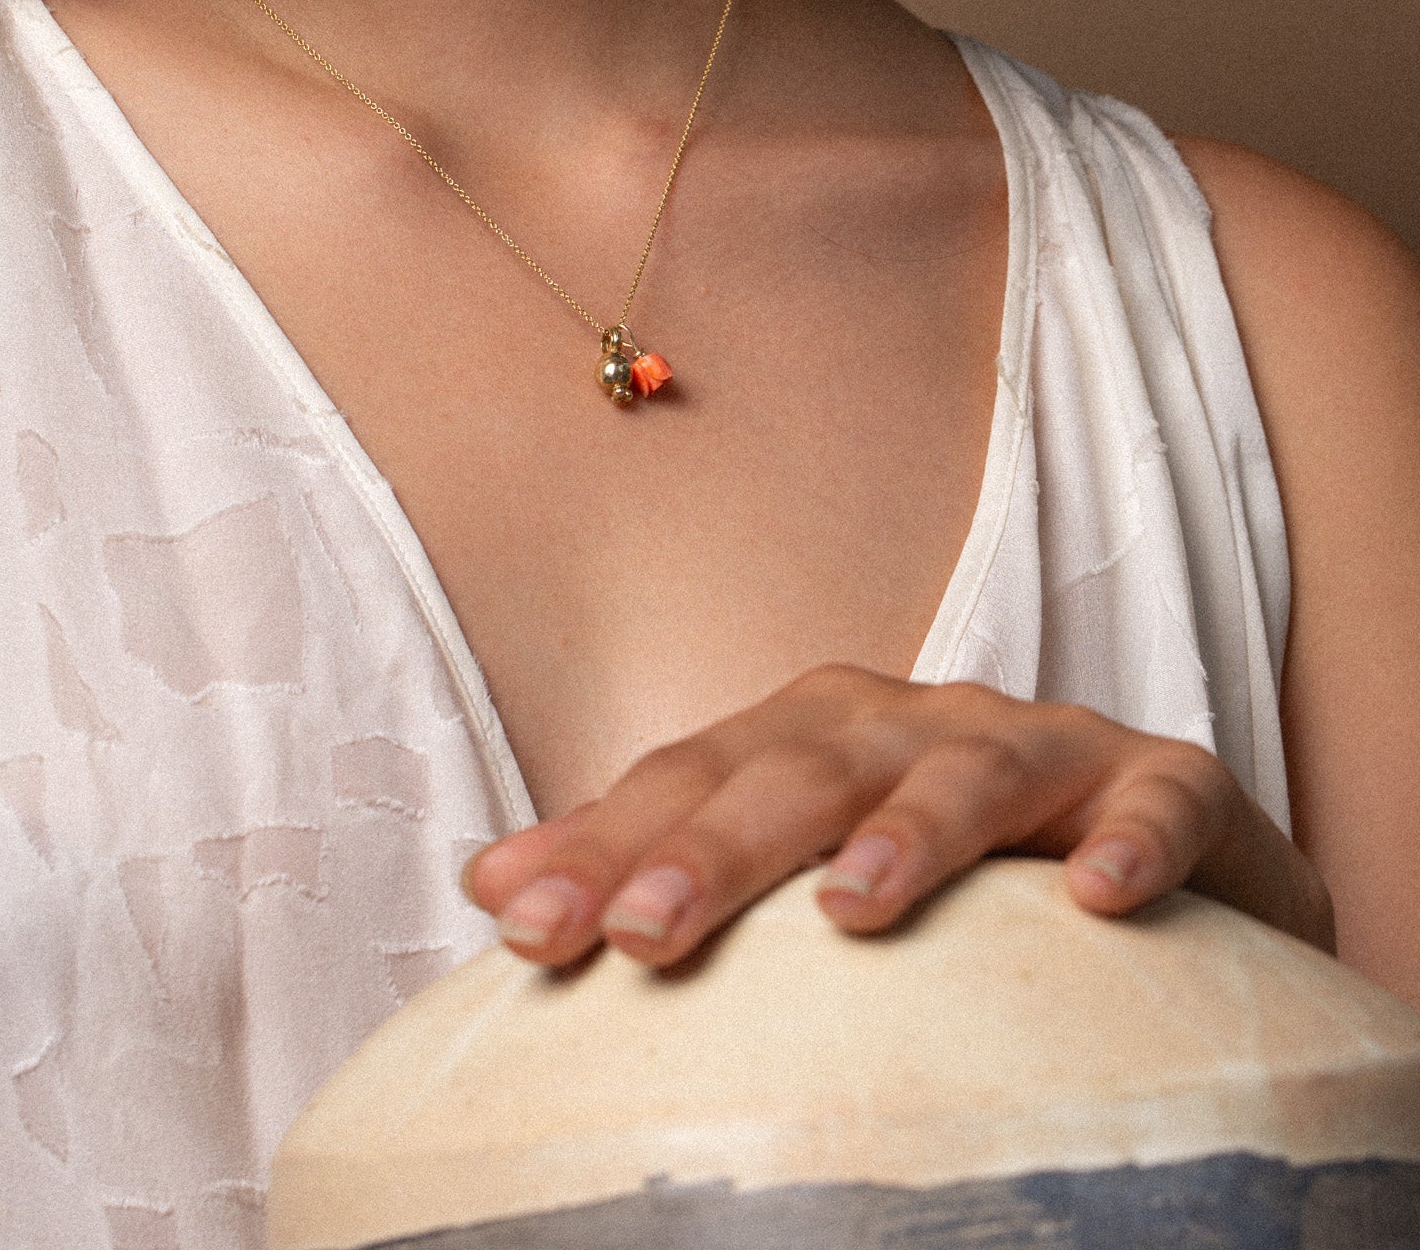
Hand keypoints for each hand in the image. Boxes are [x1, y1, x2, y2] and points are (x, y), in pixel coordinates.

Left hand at [464, 667, 1334, 967]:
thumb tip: (491, 884)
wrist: (1150, 841)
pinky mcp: (1164, 784)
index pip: (695, 778)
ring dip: (912, 830)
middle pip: (807, 770)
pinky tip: (1102, 899)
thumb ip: (661, 861)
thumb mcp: (797, 857)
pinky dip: (1134, 839)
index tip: (520, 926)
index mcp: (816, 731)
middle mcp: (916, 722)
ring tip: (853, 906)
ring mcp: (1044, 744)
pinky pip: (1157, 801)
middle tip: (643, 932)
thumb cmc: (943, 857)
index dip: (607, 843)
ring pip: (969, 770)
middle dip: (721, 843)